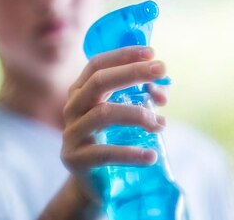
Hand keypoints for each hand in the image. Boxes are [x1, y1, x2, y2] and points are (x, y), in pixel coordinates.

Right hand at [61, 45, 168, 202]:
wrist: (95, 181)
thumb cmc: (113, 138)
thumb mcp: (128, 112)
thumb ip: (144, 97)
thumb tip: (162, 92)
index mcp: (81, 90)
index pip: (97, 64)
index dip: (123, 55)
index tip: (152, 52)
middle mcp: (72, 107)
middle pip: (99, 82)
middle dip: (133, 72)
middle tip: (162, 69)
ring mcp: (71, 132)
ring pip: (104, 114)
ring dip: (139, 114)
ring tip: (161, 125)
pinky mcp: (75, 159)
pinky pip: (105, 153)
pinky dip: (131, 153)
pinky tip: (151, 156)